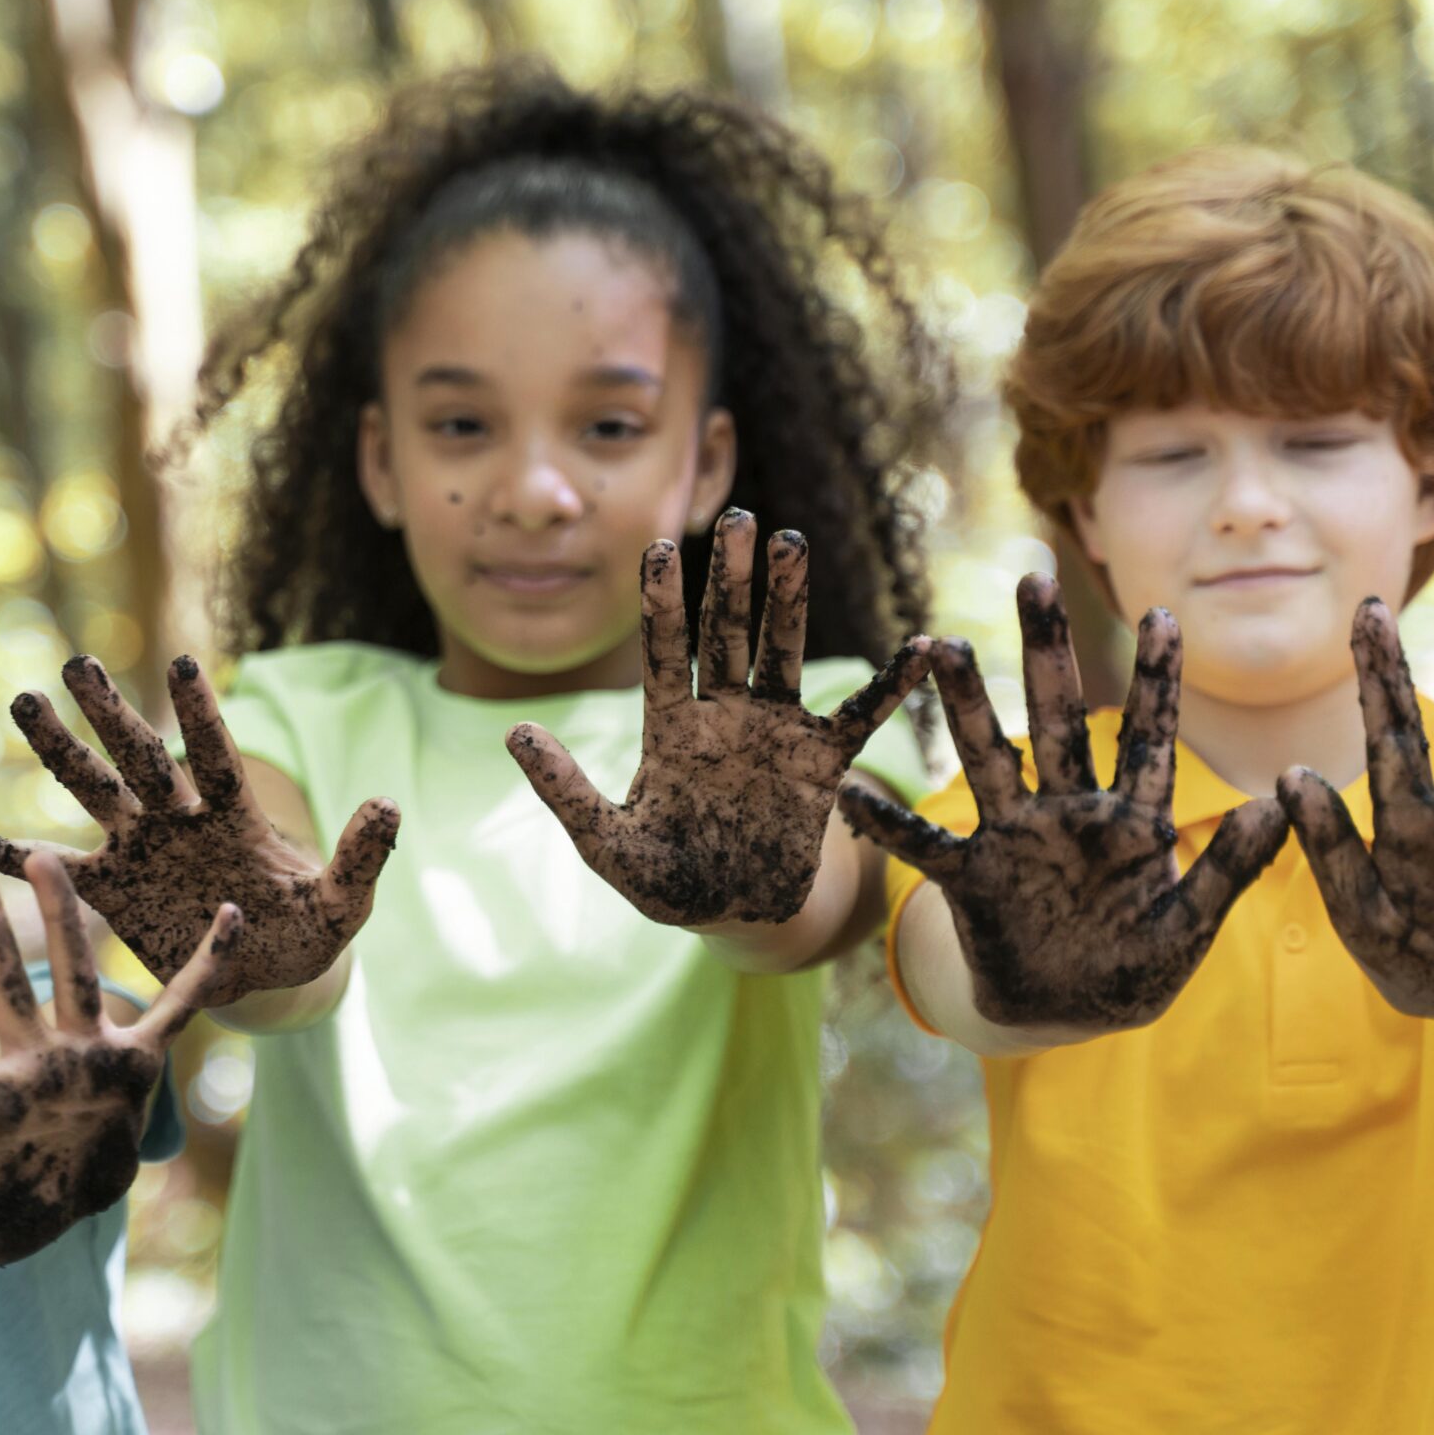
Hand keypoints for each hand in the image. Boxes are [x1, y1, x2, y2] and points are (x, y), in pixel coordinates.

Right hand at [0, 654, 397, 1008]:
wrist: (263, 972)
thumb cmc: (306, 931)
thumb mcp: (342, 905)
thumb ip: (362, 859)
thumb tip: (390, 803)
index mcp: (234, 816)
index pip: (216, 756)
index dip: (201, 715)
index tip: (181, 665)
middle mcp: (180, 819)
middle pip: (141, 758)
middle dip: (111, 714)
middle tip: (76, 662)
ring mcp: (139, 849)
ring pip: (93, 790)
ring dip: (60, 750)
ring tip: (24, 701)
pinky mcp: (110, 891)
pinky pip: (53, 871)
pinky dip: (10, 855)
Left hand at [0, 849, 234, 1268]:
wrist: (66, 1202)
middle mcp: (34, 1061)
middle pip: (3, 982)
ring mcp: (85, 1055)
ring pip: (74, 974)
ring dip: (66, 918)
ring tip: (49, 858)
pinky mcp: (137, 1061)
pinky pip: (178, 1007)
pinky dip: (206, 968)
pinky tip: (229, 916)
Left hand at [505, 509, 928, 925]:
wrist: (732, 917)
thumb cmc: (664, 881)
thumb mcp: (605, 842)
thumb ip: (565, 790)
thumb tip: (513, 732)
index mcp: (670, 727)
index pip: (663, 651)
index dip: (661, 603)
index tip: (658, 548)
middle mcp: (723, 715)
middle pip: (726, 632)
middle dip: (730, 578)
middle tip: (740, 517)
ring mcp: (773, 731)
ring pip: (782, 651)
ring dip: (789, 599)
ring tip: (793, 542)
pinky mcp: (819, 762)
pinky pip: (858, 716)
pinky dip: (889, 686)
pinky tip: (920, 649)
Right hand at [840, 573, 1288, 1030]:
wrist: (1062, 1018)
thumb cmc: (1133, 972)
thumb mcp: (1189, 929)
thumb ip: (1228, 870)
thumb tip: (1276, 804)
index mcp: (1131, 823)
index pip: (1147, 738)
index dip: (1155, 680)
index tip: (1161, 614)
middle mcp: (1068, 813)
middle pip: (1057, 719)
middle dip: (1048, 652)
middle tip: (1035, 578)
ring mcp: (1014, 839)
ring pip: (989, 757)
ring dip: (965, 704)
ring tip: (943, 644)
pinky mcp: (970, 877)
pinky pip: (922, 847)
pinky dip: (886, 825)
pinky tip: (849, 792)